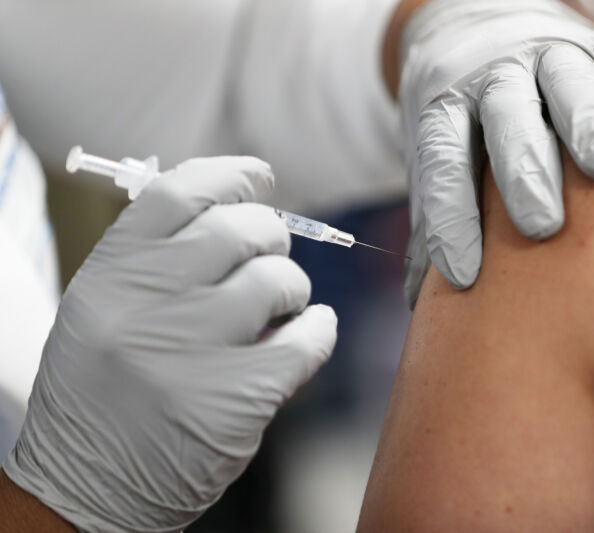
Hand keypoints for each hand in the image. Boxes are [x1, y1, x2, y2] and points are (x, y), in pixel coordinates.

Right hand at [2, 157, 336, 531]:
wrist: (89, 487)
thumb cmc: (104, 390)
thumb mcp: (105, 310)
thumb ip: (159, 259)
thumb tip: (240, 207)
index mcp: (111, 274)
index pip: (181, 191)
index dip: (232, 175)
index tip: (260, 179)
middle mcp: (148, 304)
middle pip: (241, 228)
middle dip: (271, 235)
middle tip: (271, 255)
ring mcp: (194, 350)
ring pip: (279, 279)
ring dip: (292, 287)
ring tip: (279, 307)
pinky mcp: (239, 397)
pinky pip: (310, 337)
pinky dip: (319, 329)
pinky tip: (308, 334)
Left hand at [393, 0, 593, 304]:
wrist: (465, 28)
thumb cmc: (457, 118)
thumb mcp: (432, 157)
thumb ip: (432, 218)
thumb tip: (422, 301)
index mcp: (445, 111)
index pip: (444, 165)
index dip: (451, 217)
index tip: (464, 274)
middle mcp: (491, 81)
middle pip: (507, 124)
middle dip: (525, 174)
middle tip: (540, 227)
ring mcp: (539, 58)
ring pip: (564, 84)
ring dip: (586, 122)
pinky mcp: (584, 44)